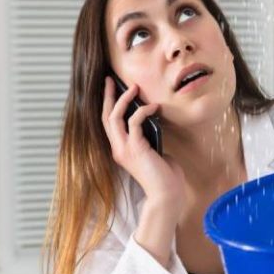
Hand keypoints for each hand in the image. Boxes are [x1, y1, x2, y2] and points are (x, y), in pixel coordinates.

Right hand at [102, 77, 184, 210]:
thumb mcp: (153, 151)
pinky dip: (144, 111)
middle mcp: (118, 149)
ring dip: (124, 99)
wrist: (167, 193)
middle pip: (106, 117)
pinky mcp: (136, 148)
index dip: (108, 105)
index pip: (109, 123)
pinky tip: (154, 107)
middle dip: (108, 96)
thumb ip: (148, 138)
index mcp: (120, 149)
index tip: (111, 88)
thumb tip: (152, 120)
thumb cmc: (165, 175)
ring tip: (134, 87)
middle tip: (111, 79)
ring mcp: (125, 149)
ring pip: (115, 117)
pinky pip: (135, 122)